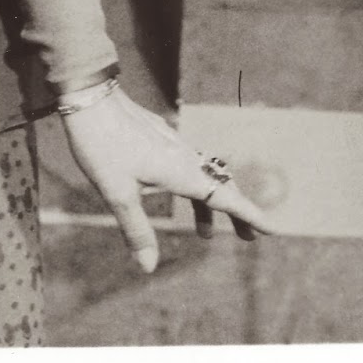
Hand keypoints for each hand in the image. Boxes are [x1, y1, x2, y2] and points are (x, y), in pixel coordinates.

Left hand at [61, 84, 275, 273]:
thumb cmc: (101, 143)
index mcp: (181, 171)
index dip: (248, 215)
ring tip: (204, 233)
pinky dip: (194, 186)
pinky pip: (187, 164)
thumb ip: (136, 229)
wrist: (90, 94)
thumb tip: (149, 268)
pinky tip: (174, 193)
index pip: (224, 197)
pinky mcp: (159, 136)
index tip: (272, 230)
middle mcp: (183, 156)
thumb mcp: (116, 192)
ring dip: (210, 203)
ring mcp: (172, 143)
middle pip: (219, 186)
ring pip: (202, 175)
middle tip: (247, 238)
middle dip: (236, 213)